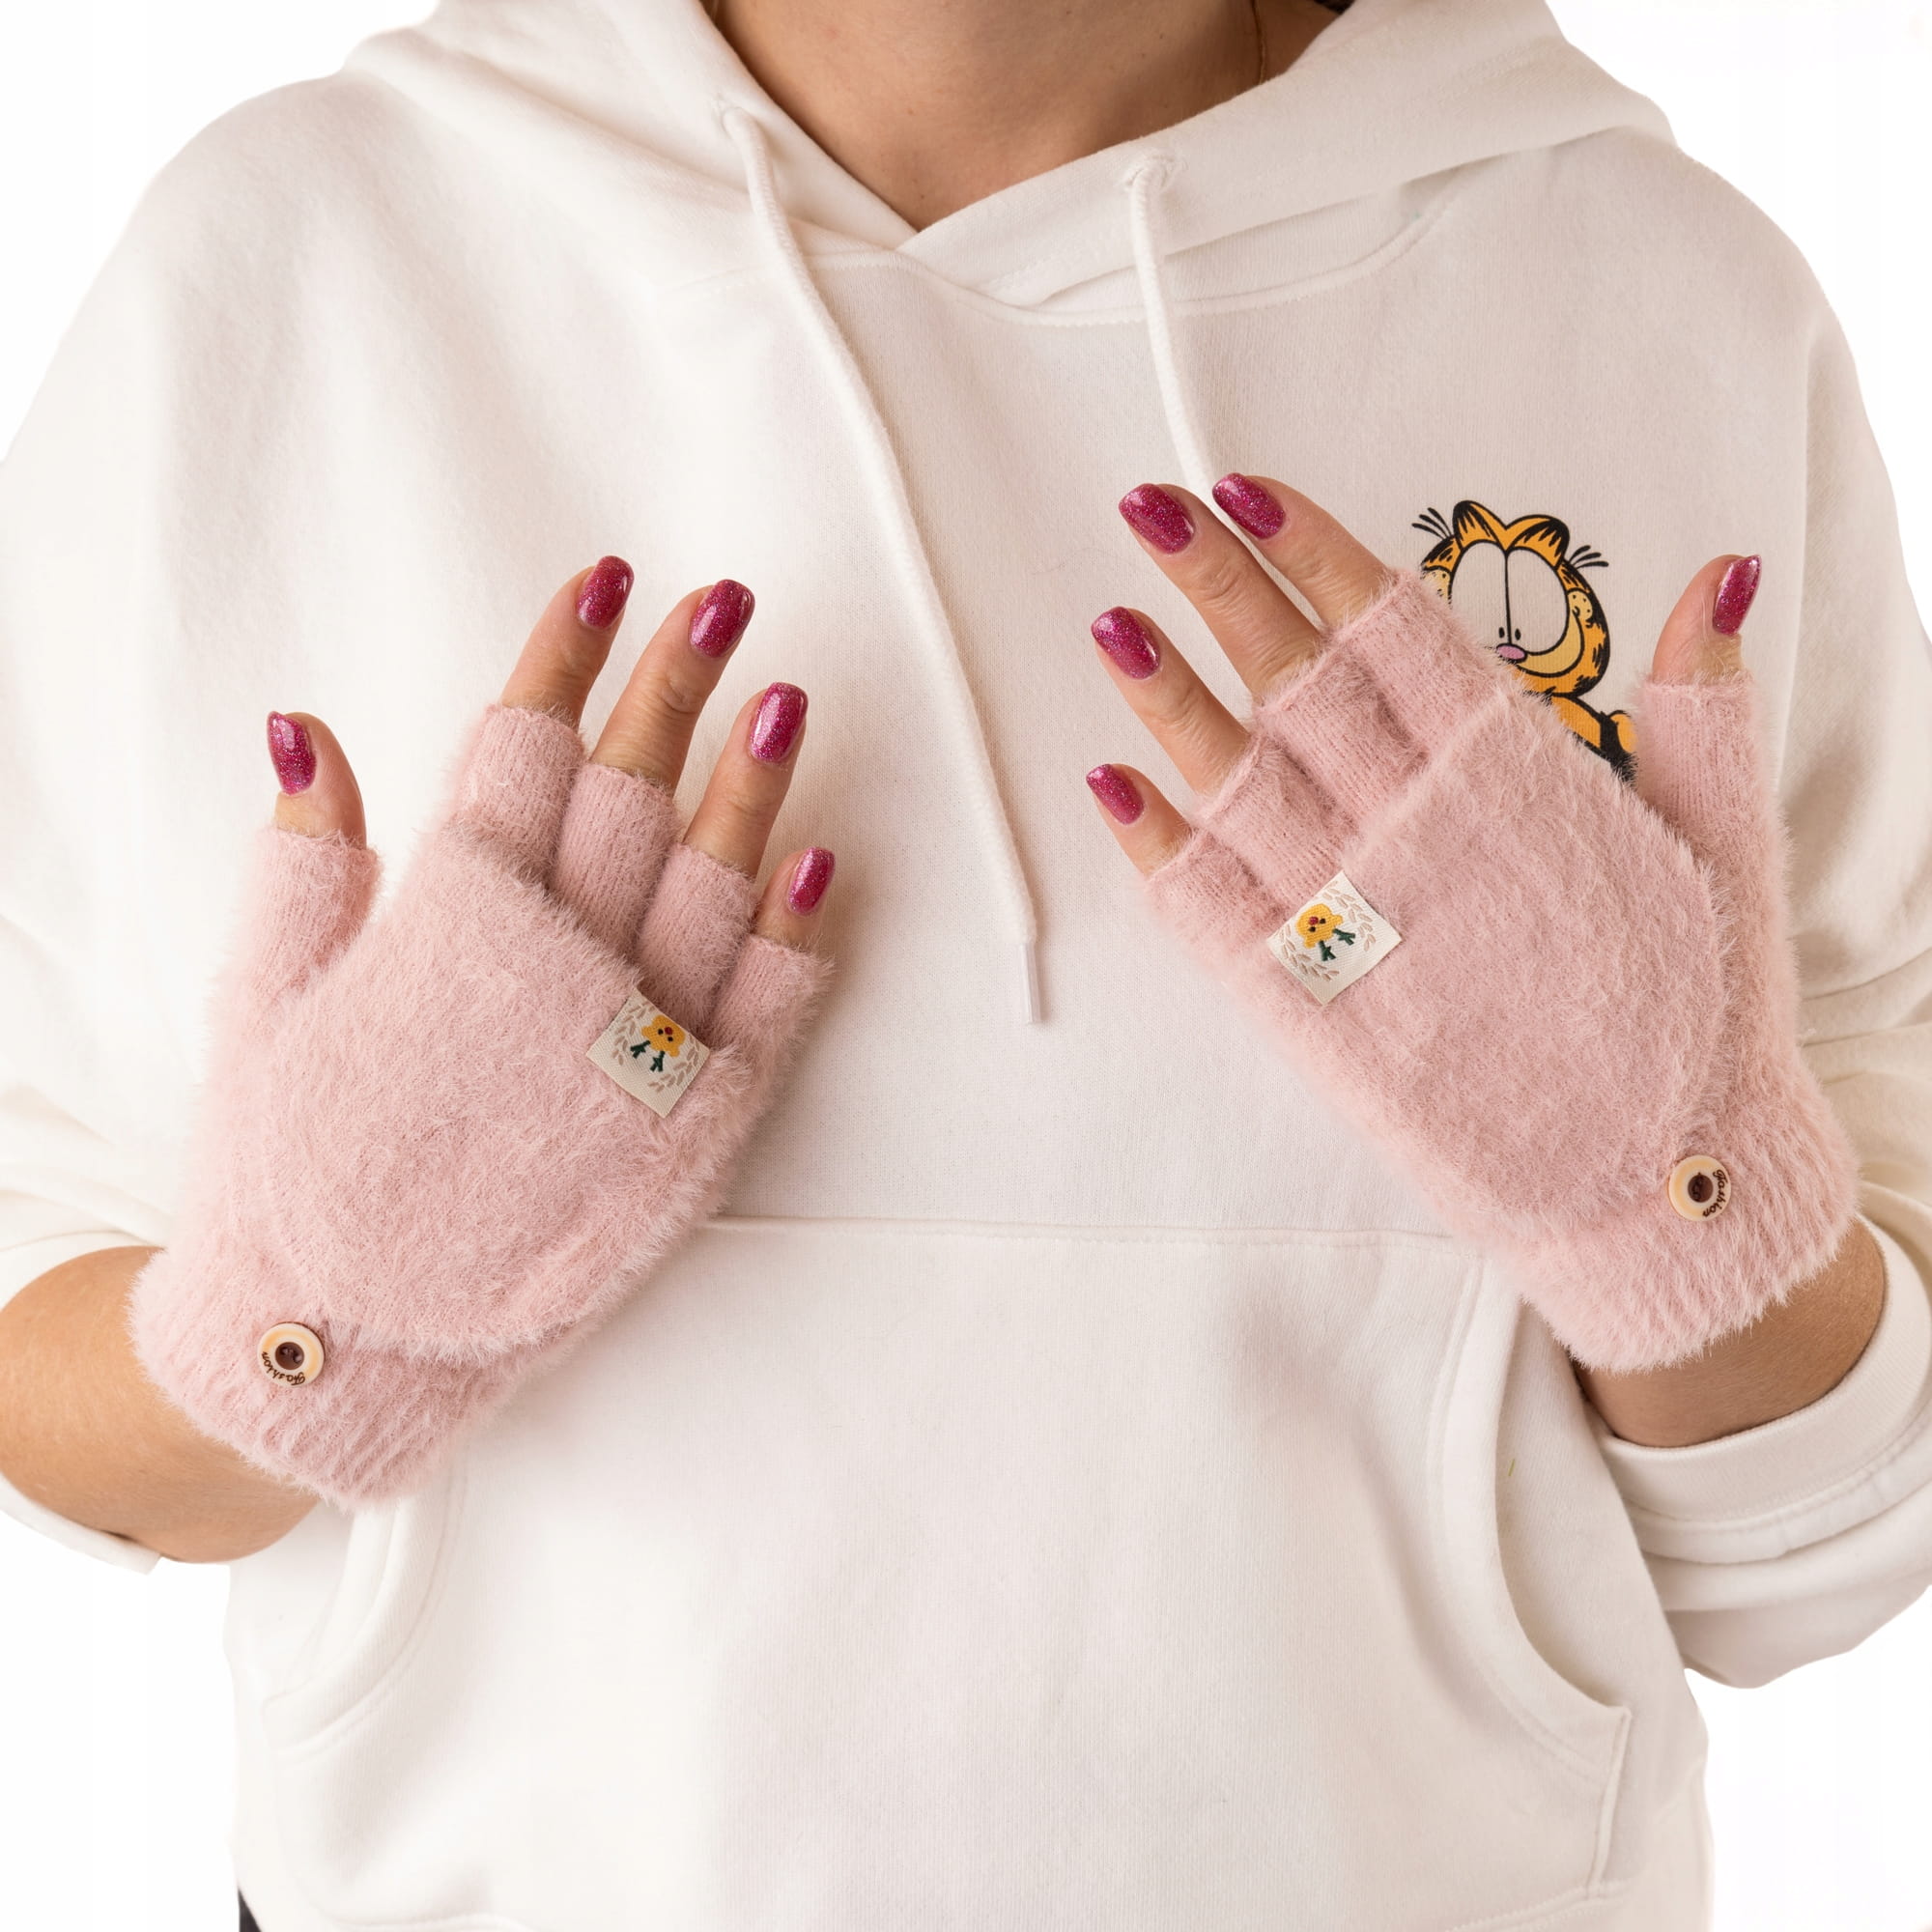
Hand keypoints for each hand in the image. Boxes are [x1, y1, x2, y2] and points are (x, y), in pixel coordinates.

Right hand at [128, 561, 836, 1507]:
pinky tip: (825, 856)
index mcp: (450, 924)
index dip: (565, 649)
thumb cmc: (288, 1174)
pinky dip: (801, 932)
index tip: (606, 575)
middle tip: (726, 600)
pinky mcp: (698, 1131)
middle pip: (630, 790)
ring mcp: (640, 1049)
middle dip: (678, 681)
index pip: (519, 746)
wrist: (343, 1346)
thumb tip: (310, 728)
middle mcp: (558, 969)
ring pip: (714, 881)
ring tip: (789, 695)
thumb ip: (301, 866)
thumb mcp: (259, 1010)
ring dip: (755, 781)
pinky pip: (767, 1010)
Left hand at [1080, 475, 1863, 1380]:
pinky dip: (1158, 849)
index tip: (1244, 486)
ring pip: (1238, 784)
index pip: (1395, 630)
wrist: (1663, 1189)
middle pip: (1298, 682)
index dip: (1314, 550)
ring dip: (1166, 701)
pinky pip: (1214, 916)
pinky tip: (1109, 785)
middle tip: (1148, 509)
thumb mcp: (1726, 847)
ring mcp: (1357, 925)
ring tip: (1108, 622)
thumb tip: (1716, 573)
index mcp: (1518, 781)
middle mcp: (1421, 836)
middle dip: (1219, 587)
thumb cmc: (1696, 1015)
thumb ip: (1705, 709)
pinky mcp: (1315, 1015)